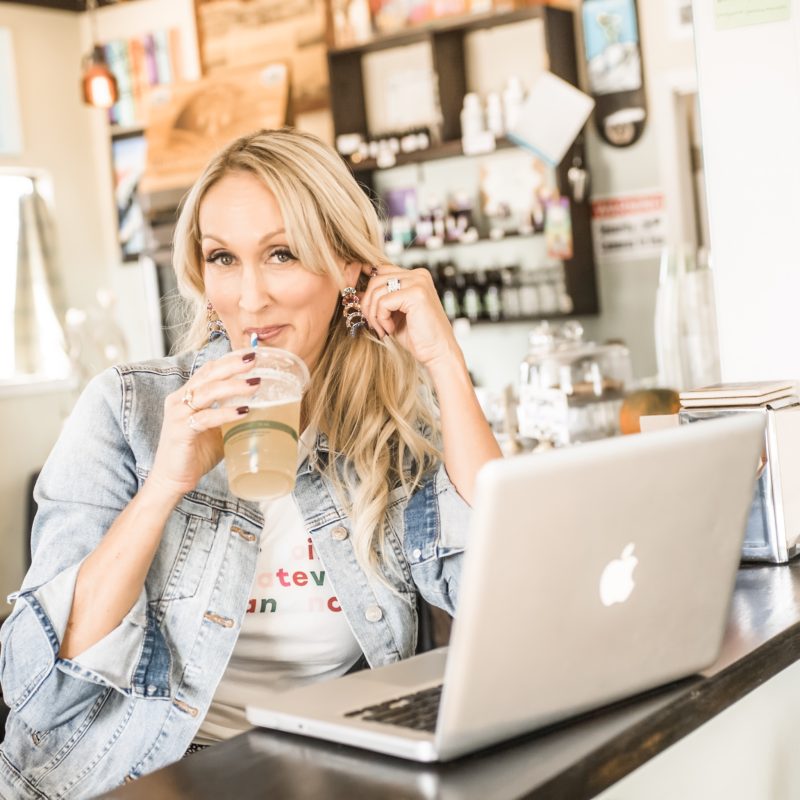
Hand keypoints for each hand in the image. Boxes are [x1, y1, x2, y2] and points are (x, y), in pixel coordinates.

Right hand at [146, 350, 261, 499]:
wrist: (173, 479)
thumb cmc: (195, 453)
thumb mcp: (219, 428)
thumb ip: (233, 415)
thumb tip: (265, 409)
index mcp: (188, 395)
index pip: (210, 369)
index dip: (230, 360)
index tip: (252, 352)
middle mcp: (180, 399)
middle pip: (209, 373)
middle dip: (233, 364)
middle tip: (255, 358)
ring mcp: (178, 413)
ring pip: (207, 391)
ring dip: (233, 386)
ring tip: (255, 384)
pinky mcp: (179, 430)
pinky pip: (205, 418)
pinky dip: (225, 413)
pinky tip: (243, 411)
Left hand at [358, 263, 461, 370]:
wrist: (438, 353)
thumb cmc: (417, 337)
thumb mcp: (393, 314)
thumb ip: (380, 299)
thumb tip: (355, 292)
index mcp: (415, 276)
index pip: (380, 272)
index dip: (368, 290)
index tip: (365, 309)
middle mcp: (418, 275)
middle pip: (376, 279)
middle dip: (368, 304)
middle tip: (373, 324)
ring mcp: (418, 282)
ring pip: (377, 290)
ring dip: (374, 314)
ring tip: (383, 328)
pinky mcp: (416, 293)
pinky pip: (383, 302)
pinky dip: (382, 318)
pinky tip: (391, 329)